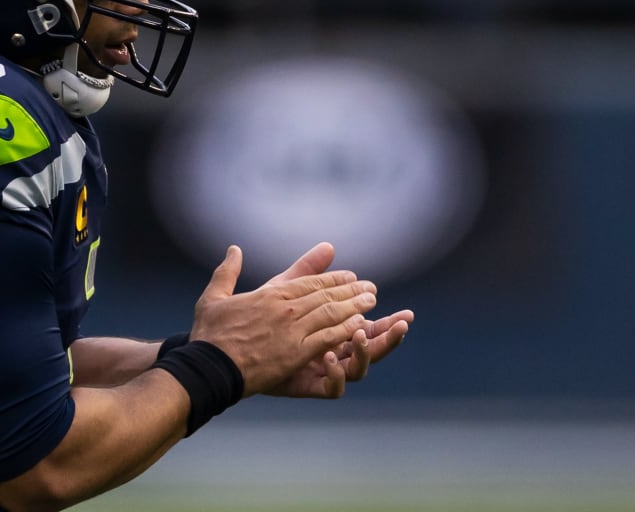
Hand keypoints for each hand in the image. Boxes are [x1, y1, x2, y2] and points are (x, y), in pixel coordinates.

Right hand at [189, 244, 377, 396]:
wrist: (209, 366)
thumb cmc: (209, 334)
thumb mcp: (214, 296)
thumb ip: (228, 271)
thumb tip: (234, 248)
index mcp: (270, 295)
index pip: (310, 282)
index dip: (334, 278)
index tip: (350, 276)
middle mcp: (285, 308)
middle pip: (326, 295)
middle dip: (351, 290)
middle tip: (370, 288)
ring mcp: (292, 331)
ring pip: (331, 313)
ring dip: (355, 306)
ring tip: (372, 301)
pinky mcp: (296, 353)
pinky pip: (327, 337)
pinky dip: (345, 329)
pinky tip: (360, 326)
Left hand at [265, 245, 414, 398]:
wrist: (228, 351)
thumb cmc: (258, 321)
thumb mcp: (284, 290)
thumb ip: (308, 271)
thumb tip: (329, 245)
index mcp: (332, 334)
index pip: (368, 327)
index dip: (387, 322)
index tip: (406, 314)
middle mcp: (332, 354)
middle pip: (370, 350)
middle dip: (388, 337)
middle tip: (403, 323)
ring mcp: (321, 372)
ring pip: (357, 370)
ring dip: (366, 353)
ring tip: (363, 333)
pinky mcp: (306, 386)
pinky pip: (331, 388)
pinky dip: (336, 374)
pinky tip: (332, 356)